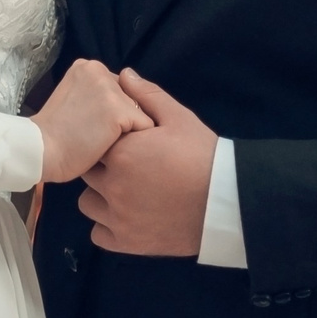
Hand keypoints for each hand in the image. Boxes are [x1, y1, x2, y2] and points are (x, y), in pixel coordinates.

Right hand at [31, 59, 153, 184]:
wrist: (40, 150)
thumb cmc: (55, 133)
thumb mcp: (74, 99)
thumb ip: (96, 94)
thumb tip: (124, 102)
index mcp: (87, 67)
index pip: (118, 88)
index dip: (109, 111)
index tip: (89, 123)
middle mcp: (100, 70)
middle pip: (131, 98)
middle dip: (121, 118)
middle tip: (93, 132)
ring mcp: (110, 89)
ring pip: (139, 113)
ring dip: (127, 130)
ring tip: (100, 140)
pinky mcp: (120, 111)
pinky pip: (145, 128)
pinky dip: (134, 143)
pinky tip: (109, 146)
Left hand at [76, 70, 217, 256]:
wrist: (228, 202)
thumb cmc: (204, 156)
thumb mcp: (179, 118)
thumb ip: (147, 96)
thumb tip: (123, 74)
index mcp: (120, 153)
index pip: (93, 142)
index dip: (106, 142)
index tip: (125, 144)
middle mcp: (113, 186)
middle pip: (88, 171)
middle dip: (103, 167)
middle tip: (129, 167)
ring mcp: (119, 217)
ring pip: (88, 203)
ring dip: (101, 197)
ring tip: (127, 192)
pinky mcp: (128, 243)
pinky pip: (98, 235)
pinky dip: (108, 227)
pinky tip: (127, 216)